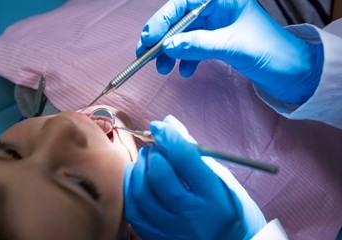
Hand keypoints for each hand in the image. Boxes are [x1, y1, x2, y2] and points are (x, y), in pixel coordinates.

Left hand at [124, 115, 265, 239]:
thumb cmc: (233, 211)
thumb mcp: (224, 180)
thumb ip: (197, 153)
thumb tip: (170, 124)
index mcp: (215, 199)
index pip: (184, 158)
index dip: (168, 136)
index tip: (160, 126)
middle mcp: (192, 217)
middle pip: (159, 175)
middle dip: (154, 153)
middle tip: (157, 147)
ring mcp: (172, 231)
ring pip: (141, 193)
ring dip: (139, 168)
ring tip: (146, 160)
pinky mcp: (158, 238)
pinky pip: (134, 211)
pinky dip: (132, 189)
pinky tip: (138, 179)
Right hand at [137, 0, 322, 104]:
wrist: (294, 73)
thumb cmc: (271, 52)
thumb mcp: (232, 46)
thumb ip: (198, 44)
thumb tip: (167, 46)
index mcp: (224, 0)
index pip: (184, 4)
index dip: (162, 20)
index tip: (148, 38)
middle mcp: (218, 9)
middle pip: (180, 19)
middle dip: (162, 37)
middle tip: (147, 54)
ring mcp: (218, 27)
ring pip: (185, 35)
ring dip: (171, 51)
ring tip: (163, 69)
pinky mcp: (219, 43)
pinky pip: (195, 48)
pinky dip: (186, 60)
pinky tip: (185, 71)